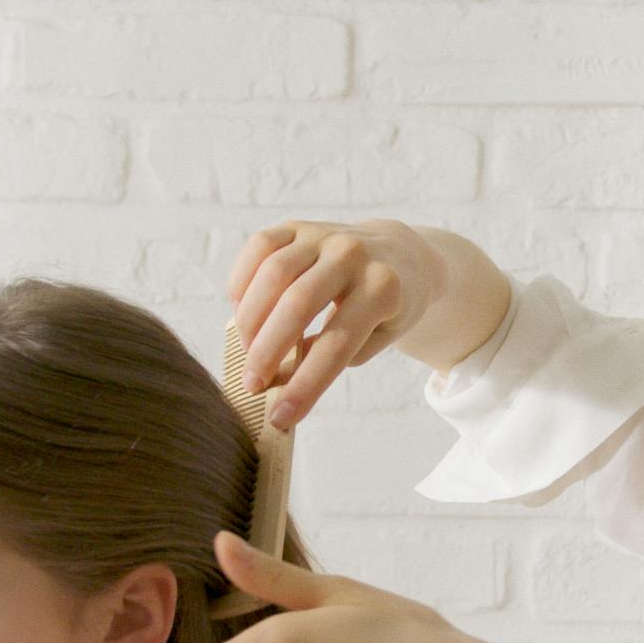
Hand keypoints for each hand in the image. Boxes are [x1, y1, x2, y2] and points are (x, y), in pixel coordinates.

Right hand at [228, 221, 508, 428]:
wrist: (400, 256)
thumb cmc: (386, 308)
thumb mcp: (377, 338)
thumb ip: (334, 356)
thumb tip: (278, 377)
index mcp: (383, 288)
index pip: (337, 345)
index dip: (306, 385)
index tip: (281, 417)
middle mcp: (352, 254)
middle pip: (298, 305)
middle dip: (268, 352)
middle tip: (252, 385)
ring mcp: (323, 234)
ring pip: (273, 274)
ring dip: (250, 320)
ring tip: (247, 351)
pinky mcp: (298, 226)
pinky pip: (259, 247)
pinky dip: (243, 282)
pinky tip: (243, 311)